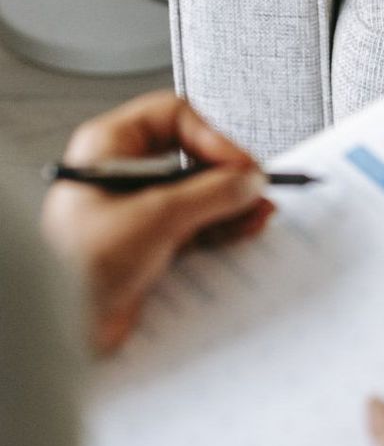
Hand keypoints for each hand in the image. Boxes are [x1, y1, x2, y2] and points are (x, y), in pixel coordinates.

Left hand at [41, 92, 272, 352]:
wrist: (62, 328)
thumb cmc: (77, 266)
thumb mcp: (155, 217)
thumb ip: (211, 194)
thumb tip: (247, 180)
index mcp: (108, 148)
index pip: (173, 117)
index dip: (211, 137)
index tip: (240, 165)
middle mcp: (124, 173)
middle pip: (191, 156)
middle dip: (229, 175)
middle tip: (255, 189)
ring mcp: (140, 209)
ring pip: (199, 192)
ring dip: (232, 202)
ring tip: (259, 212)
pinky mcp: (151, 242)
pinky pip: (197, 225)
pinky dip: (223, 226)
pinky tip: (244, 229)